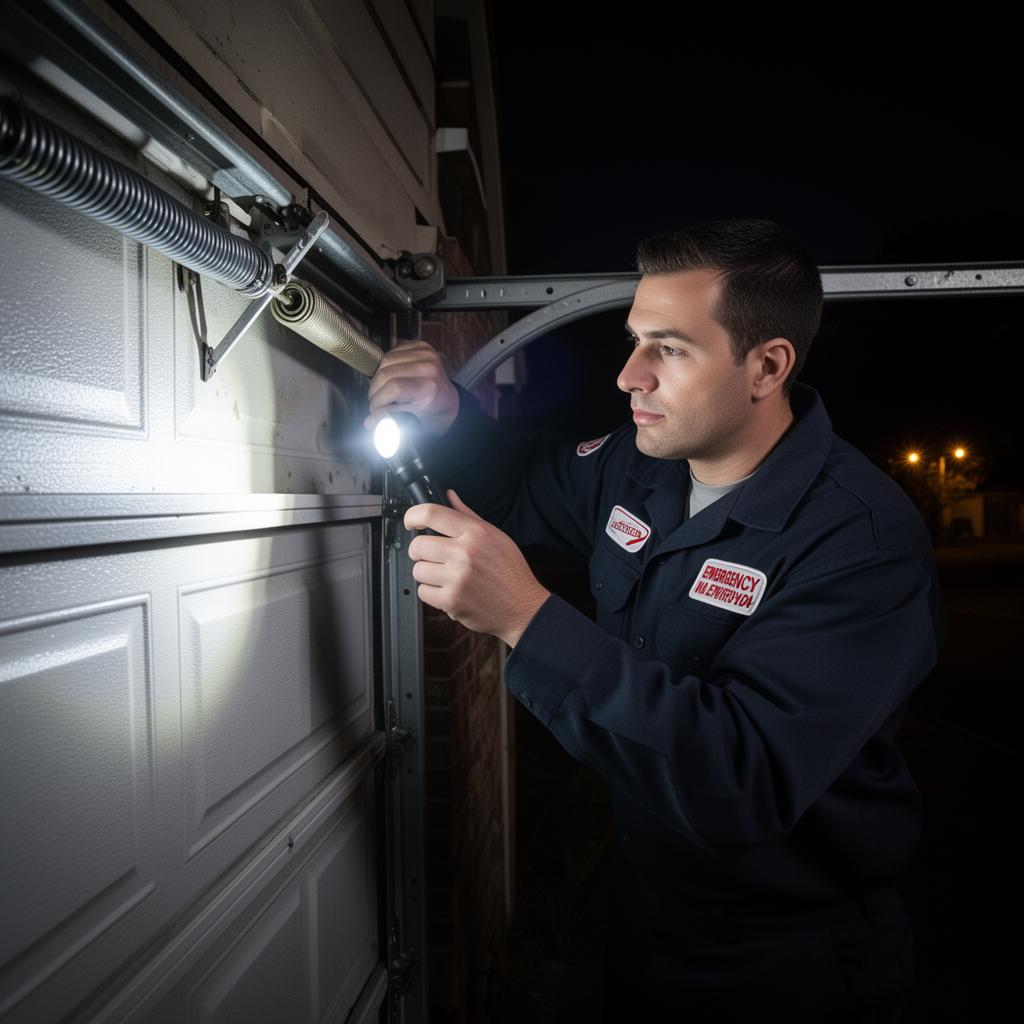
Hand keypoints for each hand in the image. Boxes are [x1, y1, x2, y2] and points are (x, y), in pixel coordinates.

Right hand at [364, 340, 459, 437]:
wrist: (448, 400)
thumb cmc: (433, 411)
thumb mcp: (414, 422)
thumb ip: (391, 420)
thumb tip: (371, 421)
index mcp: (429, 388)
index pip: (393, 388)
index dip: (378, 399)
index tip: (374, 408)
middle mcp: (429, 368)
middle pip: (386, 374)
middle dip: (375, 391)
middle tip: (376, 401)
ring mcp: (426, 354)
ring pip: (385, 360)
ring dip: (378, 377)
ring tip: (381, 390)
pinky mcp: (420, 346)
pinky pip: (391, 352)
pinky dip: (385, 365)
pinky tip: (390, 376)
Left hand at [404, 490, 550, 646]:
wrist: (523, 607)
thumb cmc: (511, 572)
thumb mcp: (495, 536)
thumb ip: (468, 515)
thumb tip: (450, 496)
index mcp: (475, 533)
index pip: (431, 514)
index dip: (413, 516)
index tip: (411, 522)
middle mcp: (465, 553)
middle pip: (418, 545)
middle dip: (420, 551)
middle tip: (432, 556)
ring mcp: (457, 578)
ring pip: (418, 570)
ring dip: (427, 574)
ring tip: (445, 576)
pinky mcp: (452, 600)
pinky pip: (423, 592)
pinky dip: (432, 593)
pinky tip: (448, 590)